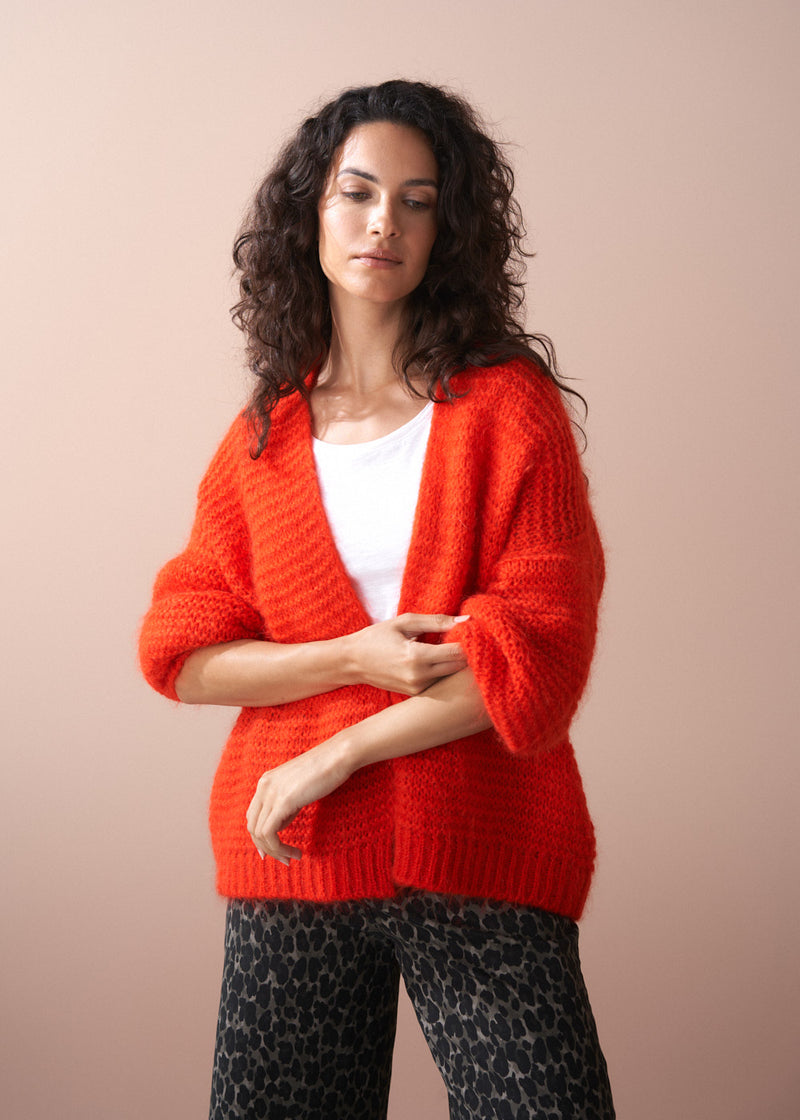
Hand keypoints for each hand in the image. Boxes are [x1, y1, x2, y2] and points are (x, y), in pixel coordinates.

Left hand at [246, 740, 351, 863]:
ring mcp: (271, 793)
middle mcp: (264, 786)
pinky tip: (296, 853)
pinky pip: (269, 834)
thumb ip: (286, 804)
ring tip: (293, 857)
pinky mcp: (283, 801)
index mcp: (266, 781)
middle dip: (266, 848)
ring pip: (259, 834)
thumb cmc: (326, 771)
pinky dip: (278, 848)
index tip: (275, 851)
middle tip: (285, 859)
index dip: (260, 837)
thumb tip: (281, 825)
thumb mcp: (299, 788)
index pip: (253, 816)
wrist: (338, 756)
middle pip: (253, 827)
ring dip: (275, 851)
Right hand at [343, 613, 468, 694]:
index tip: (470, 631)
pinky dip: (444, 671)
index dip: (469, 641)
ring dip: (456, 663)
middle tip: (465, 638)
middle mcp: (419, 677)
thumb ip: (437, 621)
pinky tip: (438, 659)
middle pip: (459, 667)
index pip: (458, 652)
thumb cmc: (377, 637)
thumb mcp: (405, 622)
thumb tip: (466, 619)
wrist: (353, 662)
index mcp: (416, 656)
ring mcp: (417, 689)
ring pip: (451, 676)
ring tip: (449, 647)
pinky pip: (439, 682)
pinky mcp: (416, 694)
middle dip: (467, 652)